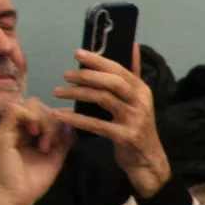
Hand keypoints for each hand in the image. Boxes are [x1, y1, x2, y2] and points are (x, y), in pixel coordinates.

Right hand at [0, 100, 72, 204]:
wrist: (19, 198)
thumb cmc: (34, 181)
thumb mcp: (55, 157)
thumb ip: (63, 139)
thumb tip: (71, 122)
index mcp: (25, 133)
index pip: (40, 110)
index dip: (56, 116)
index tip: (66, 131)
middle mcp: (14, 128)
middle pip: (35, 104)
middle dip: (51, 119)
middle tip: (52, 141)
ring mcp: (6, 129)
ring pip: (27, 104)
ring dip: (42, 120)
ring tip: (45, 141)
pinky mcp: (0, 134)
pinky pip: (15, 110)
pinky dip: (31, 119)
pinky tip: (36, 136)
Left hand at [51, 44, 171, 196]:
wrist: (147, 160)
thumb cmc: (136, 127)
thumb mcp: (137, 100)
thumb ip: (132, 75)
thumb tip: (131, 44)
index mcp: (142, 90)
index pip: (120, 69)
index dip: (98, 60)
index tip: (77, 53)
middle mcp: (141, 102)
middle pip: (112, 82)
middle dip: (86, 75)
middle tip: (65, 74)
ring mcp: (134, 119)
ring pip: (103, 99)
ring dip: (77, 93)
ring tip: (57, 91)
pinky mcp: (125, 137)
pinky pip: (97, 124)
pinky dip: (76, 119)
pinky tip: (59, 114)